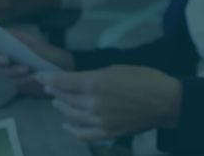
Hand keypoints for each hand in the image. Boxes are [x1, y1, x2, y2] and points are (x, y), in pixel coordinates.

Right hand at [0, 29, 73, 95]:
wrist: (71, 76)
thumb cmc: (57, 57)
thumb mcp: (44, 48)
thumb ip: (27, 45)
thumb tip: (9, 38)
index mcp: (14, 43)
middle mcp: (10, 57)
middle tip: (6, 59)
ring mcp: (14, 71)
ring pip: (4, 72)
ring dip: (13, 71)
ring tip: (27, 69)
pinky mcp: (20, 84)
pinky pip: (17, 83)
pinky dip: (24, 80)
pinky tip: (33, 78)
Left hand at [34, 65, 182, 141]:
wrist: (165, 101)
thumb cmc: (144, 79)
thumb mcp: (115, 69)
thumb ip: (93, 76)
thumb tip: (77, 81)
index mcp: (96, 83)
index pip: (63, 82)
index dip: (47, 78)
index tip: (38, 75)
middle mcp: (94, 103)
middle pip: (65, 98)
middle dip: (54, 91)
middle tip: (48, 86)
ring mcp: (100, 121)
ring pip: (71, 115)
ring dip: (61, 107)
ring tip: (56, 102)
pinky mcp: (108, 133)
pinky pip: (83, 134)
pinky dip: (72, 129)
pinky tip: (66, 123)